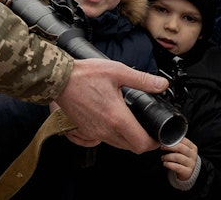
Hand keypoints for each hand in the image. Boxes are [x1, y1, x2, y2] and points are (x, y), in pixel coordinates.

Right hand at [54, 58, 168, 152]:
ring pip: (119, 145)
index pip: (142, 144)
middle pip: (132, 148)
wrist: (59, 80)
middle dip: (143, 141)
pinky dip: (115, 136)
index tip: (159, 136)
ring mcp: (94, 133)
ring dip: (129, 139)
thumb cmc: (85, 75)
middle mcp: (106, 130)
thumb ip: (142, 80)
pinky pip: (105, 140)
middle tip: (149, 129)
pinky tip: (116, 121)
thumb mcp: (118, 71)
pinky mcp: (86, 131)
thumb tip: (161, 84)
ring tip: (134, 124)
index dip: (154, 143)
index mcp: (117, 118)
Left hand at [161, 137, 197, 181]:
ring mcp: (191, 164)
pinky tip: (165, 164)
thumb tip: (165, 140)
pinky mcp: (187, 172)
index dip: (173, 140)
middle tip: (161, 148)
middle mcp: (193, 155)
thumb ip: (178, 145)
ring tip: (162, 158)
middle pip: (180, 147)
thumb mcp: (183, 151)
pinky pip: (177, 167)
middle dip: (169, 147)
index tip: (164, 141)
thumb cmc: (183, 159)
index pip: (183, 140)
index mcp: (192, 148)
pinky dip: (169, 164)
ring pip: (177, 157)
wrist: (188, 173)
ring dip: (167, 157)